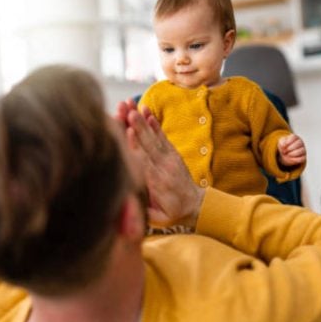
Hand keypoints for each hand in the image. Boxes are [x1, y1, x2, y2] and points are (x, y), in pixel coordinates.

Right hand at [115, 99, 203, 227]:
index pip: (143, 161)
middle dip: (135, 126)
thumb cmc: (171, 212)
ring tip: (131, 104)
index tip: (128, 130)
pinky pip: (162, 136)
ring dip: (142, 120)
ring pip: (153, 137)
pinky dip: (154, 123)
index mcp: (157, 183)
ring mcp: (169, 159)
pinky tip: (147, 111)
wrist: (195, 205)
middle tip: (125, 109)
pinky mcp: (172, 153)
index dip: (135, 145)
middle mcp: (163, 167)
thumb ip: (143, 208)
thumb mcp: (157, 217)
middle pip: (147, 144)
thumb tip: (126, 202)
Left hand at [278, 134, 305, 166]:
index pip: (294, 137)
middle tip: (285, 151)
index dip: (288, 142)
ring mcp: (303, 149)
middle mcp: (300, 143)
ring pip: (301, 151)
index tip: (283, 146)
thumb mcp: (281, 142)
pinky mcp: (303, 157)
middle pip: (298, 143)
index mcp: (295, 137)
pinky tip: (290, 159)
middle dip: (290, 148)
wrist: (285, 154)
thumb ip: (282, 142)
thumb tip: (283, 145)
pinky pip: (302, 158)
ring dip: (293, 153)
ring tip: (288, 154)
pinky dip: (295, 159)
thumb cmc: (284, 146)